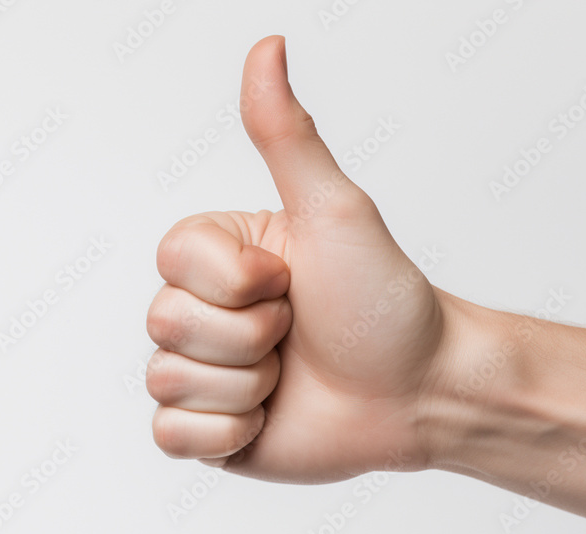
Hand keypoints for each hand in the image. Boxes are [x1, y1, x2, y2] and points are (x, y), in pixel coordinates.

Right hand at [146, 36, 457, 482]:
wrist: (420, 391)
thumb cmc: (384, 299)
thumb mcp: (334, 210)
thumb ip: (286, 136)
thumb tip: (267, 45)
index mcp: (219, 255)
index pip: (171, 261)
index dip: (237, 283)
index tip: (291, 282)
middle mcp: (204, 309)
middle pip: (165, 322)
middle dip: (250, 336)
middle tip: (298, 332)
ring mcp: (205, 370)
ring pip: (167, 379)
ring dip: (246, 385)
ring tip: (291, 375)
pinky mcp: (209, 430)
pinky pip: (171, 435)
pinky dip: (228, 432)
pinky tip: (271, 417)